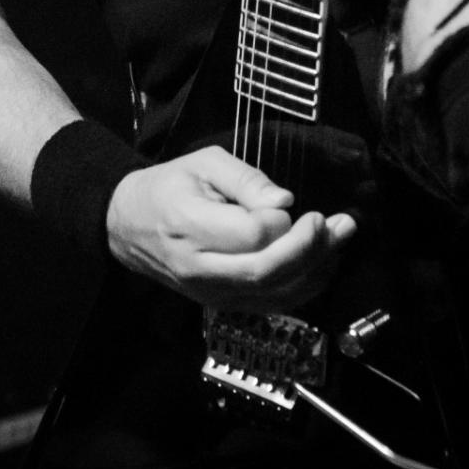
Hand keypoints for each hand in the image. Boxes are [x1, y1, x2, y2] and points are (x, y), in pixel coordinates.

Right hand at [106, 145, 355, 308]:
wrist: (127, 227)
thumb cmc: (168, 187)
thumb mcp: (202, 163)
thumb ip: (245, 179)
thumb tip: (284, 202)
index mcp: (188, 225)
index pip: (249, 235)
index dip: (282, 221)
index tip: (293, 204)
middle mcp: (199, 269)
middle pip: (266, 272)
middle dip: (312, 249)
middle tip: (340, 222)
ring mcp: (210, 293)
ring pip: (273, 294)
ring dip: (317, 269)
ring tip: (341, 238)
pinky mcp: (222, 304)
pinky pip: (271, 304)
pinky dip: (304, 287)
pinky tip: (323, 263)